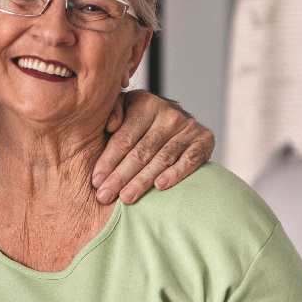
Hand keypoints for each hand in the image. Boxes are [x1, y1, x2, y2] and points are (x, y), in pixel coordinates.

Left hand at [94, 91, 214, 204]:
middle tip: (105, 196)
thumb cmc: (139, 121)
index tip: (96, 181)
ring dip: (142, 181)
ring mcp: (189, 127)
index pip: (124, 138)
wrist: (175, 120)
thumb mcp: (123, 108)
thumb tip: (110, 126)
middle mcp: (169, 113)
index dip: (108, 161)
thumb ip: (112, 111)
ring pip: (162, 159)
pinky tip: (160, 186)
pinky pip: (190, 160)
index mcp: (146, 103)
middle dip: (120, 176)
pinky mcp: (205, 140)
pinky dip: (176, 173)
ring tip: (126, 198)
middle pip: (141, 152)